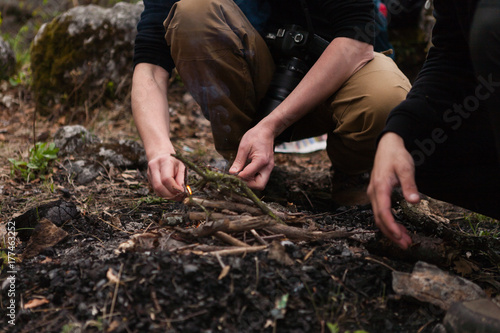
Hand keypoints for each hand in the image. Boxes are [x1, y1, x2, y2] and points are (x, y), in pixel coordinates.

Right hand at [147, 153, 185, 200]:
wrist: (161, 154)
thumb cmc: (173, 161)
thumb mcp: (181, 166)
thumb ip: (181, 179)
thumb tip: (182, 192)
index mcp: (164, 161)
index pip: (166, 179)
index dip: (175, 188)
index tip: (183, 192)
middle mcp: (154, 167)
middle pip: (159, 186)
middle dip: (171, 195)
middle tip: (181, 197)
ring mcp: (149, 173)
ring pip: (157, 190)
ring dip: (168, 196)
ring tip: (177, 196)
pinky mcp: (149, 179)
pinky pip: (156, 191)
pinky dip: (165, 195)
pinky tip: (171, 194)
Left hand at [229, 125, 274, 189]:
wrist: (266, 131)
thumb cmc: (255, 136)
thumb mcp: (244, 147)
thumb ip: (239, 161)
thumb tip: (232, 173)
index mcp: (262, 160)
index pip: (249, 175)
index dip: (239, 176)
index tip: (234, 172)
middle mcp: (268, 166)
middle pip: (260, 185)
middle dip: (248, 184)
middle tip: (240, 176)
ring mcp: (269, 168)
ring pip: (261, 184)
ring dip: (250, 181)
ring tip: (242, 172)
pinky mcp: (268, 168)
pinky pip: (261, 178)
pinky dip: (253, 178)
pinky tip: (246, 170)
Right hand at [367, 132, 419, 248]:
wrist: (387, 146)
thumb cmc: (396, 156)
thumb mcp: (406, 168)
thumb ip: (410, 185)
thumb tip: (415, 201)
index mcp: (380, 187)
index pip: (383, 212)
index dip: (391, 226)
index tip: (399, 237)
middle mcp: (373, 193)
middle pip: (379, 219)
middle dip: (392, 234)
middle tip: (406, 245)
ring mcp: (373, 195)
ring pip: (379, 218)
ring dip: (391, 230)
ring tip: (405, 241)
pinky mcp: (377, 195)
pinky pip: (380, 213)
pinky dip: (389, 223)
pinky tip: (399, 229)